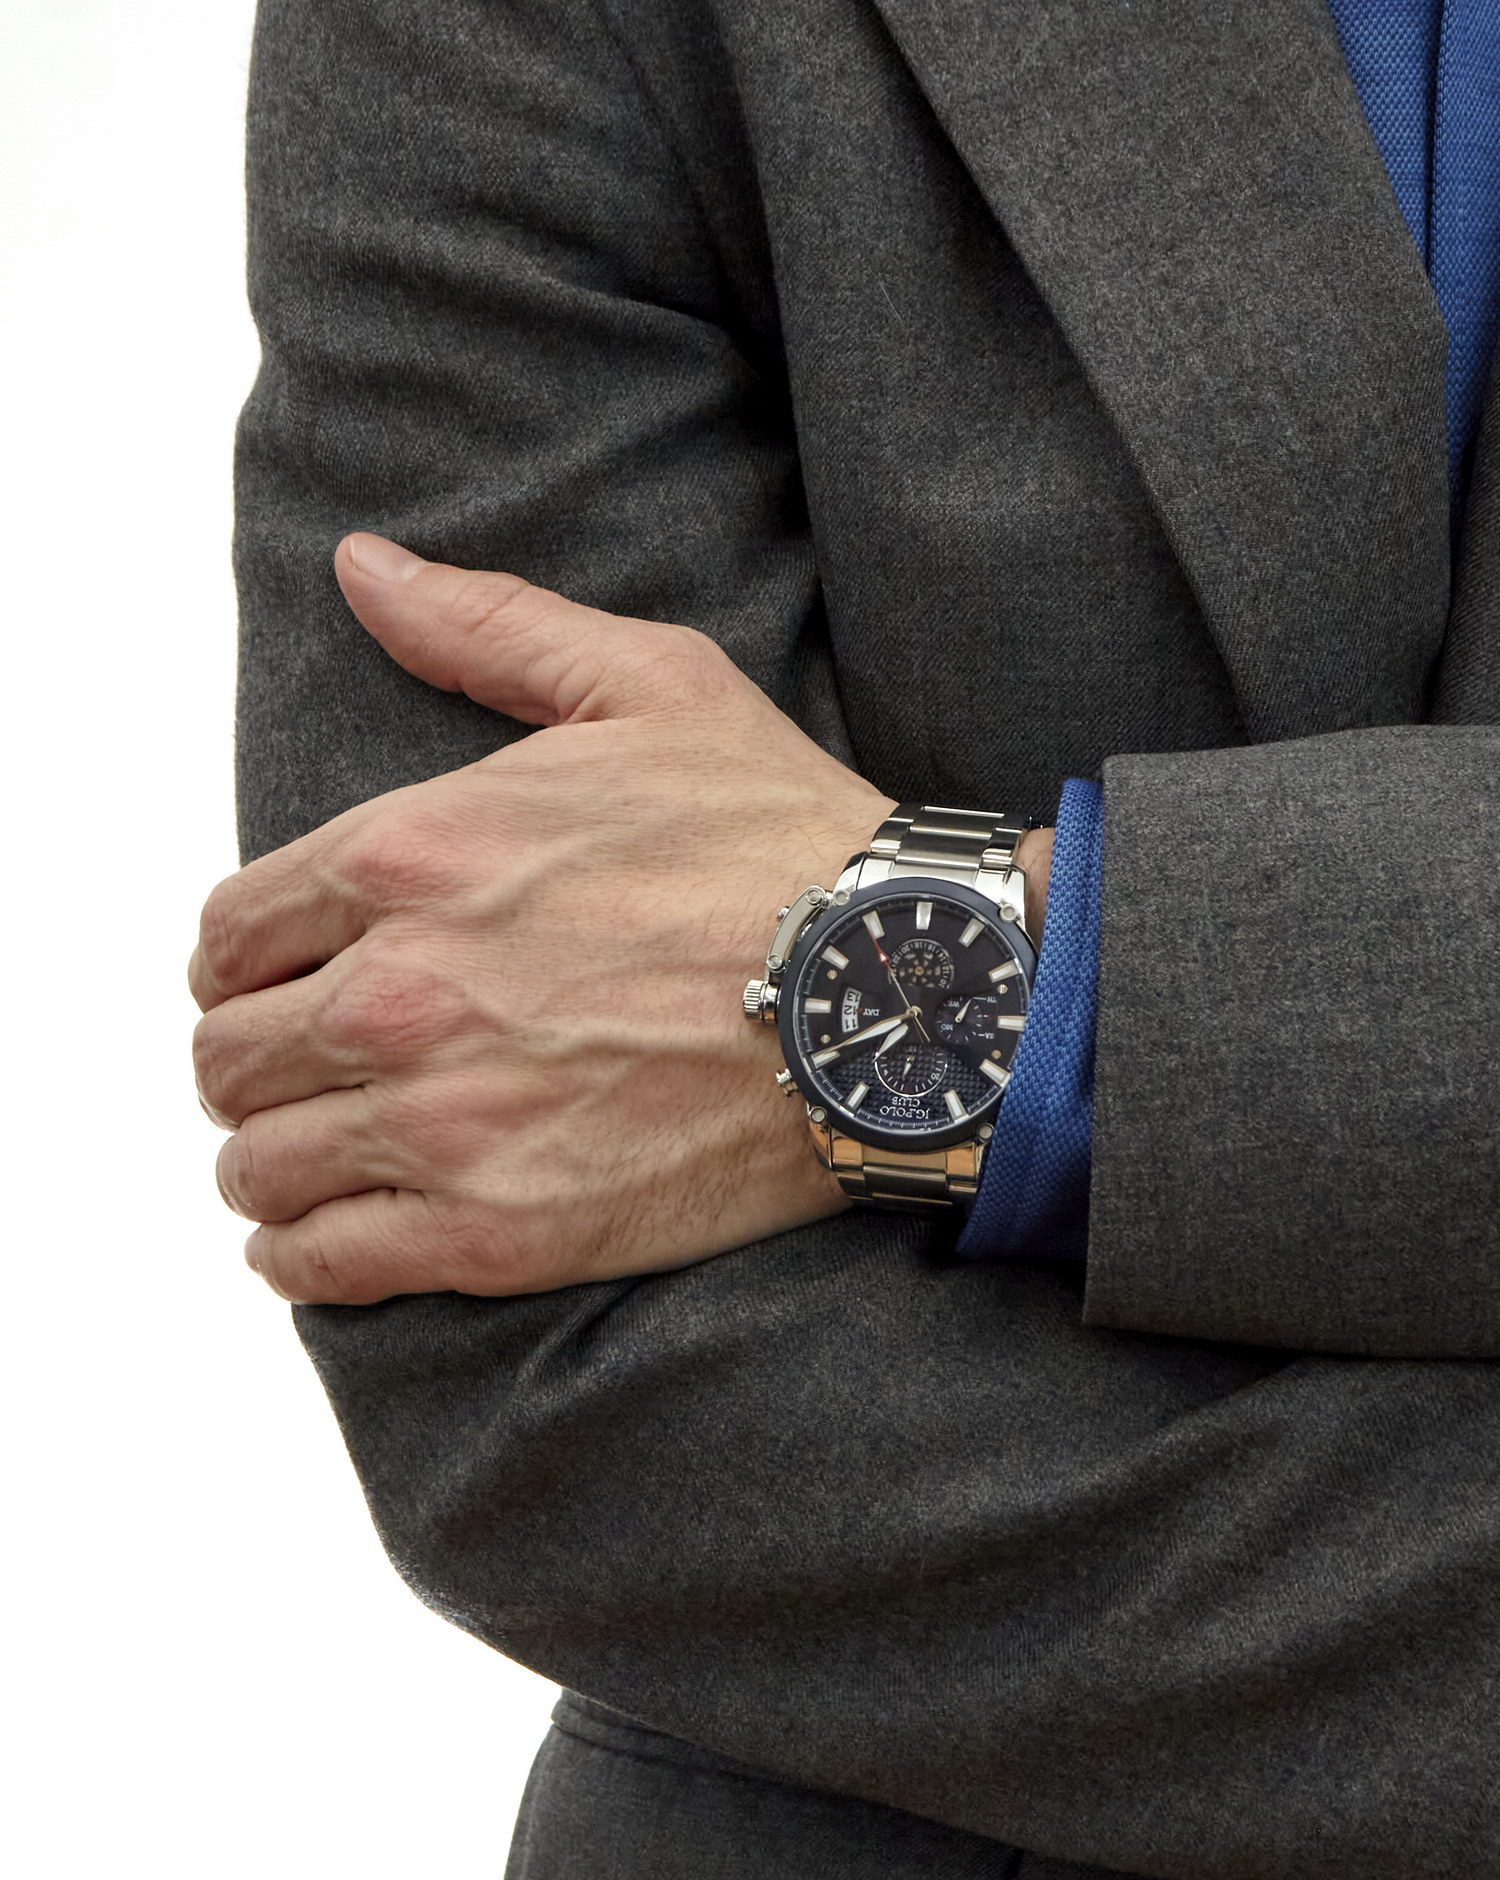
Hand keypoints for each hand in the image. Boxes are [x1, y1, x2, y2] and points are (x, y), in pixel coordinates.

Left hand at [191, 534, 897, 1302]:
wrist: (903, 994)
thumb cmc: (786, 841)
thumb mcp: (649, 686)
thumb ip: (486, 627)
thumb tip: (363, 566)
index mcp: (413, 852)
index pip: (231, 932)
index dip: (241, 962)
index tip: (275, 983)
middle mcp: (402, 990)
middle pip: (229, 1055)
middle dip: (252, 1060)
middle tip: (302, 1073)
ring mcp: (446, 1120)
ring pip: (258, 1165)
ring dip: (268, 1162)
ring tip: (310, 1159)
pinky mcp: (498, 1232)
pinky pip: (323, 1264)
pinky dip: (301, 1257)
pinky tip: (321, 1239)